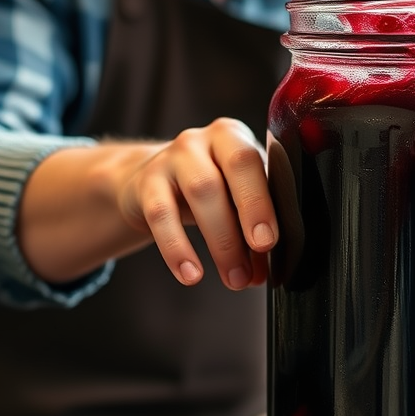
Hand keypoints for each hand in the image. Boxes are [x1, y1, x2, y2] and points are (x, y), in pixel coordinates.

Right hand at [118, 118, 277, 289]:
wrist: (148, 181)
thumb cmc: (207, 189)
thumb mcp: (233, 195)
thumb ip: (253, 224)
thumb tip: (263, 271)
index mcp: (234, 137)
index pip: (253, 161)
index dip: (262, 200)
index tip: (268, 241)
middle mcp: (203, 140)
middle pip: (233, 169)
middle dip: (250, 212)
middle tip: (260, 254)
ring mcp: (172, 157)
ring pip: (202, 192)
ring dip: (222, 241)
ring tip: (234, 278)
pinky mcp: (146, 182)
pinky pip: (161, 216)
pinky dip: (177, 249)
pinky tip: (191, 275)